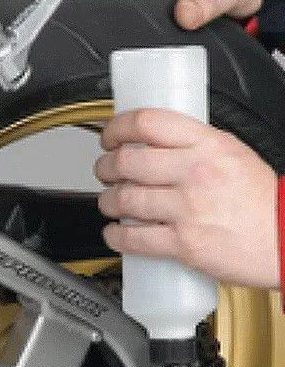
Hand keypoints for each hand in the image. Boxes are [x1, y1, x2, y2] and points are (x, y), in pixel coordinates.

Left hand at [95, 110, 278, 288]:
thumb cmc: (261, 201)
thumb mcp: (233, 154)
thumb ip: (195, 147)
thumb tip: (156, 143)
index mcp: (208, 145)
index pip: (148, 123)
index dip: (117, 128)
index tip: (109, 137)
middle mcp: (195, 173)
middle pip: (126, 161)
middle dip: (105, 167)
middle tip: (105, 172)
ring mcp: (187, 209)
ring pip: (123, 199)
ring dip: (107, 202)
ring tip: (112, 202)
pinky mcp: (182, 243)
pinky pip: (132, 238)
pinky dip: (115, 235)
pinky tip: (115, 232)